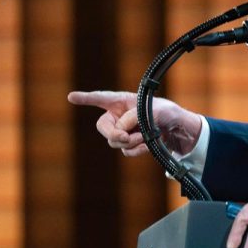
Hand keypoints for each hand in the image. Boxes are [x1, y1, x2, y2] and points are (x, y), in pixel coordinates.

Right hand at [67, 90, 202, 155]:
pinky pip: (126, 151)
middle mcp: (118, 116)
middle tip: (125, 137)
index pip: (100, 98)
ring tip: (145, 136)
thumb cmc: (165, 112)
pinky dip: (136, 149)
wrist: (176, 128)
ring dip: (130, 141)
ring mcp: (122, 132)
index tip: (71, 96)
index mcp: (121, 101)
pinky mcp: (129, 144)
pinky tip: (147, 145)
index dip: (85, 98)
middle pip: (103, 127)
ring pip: (114, 141)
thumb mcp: (153, 110)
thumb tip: (120, 131)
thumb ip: (133, 117)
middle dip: (113, 133)